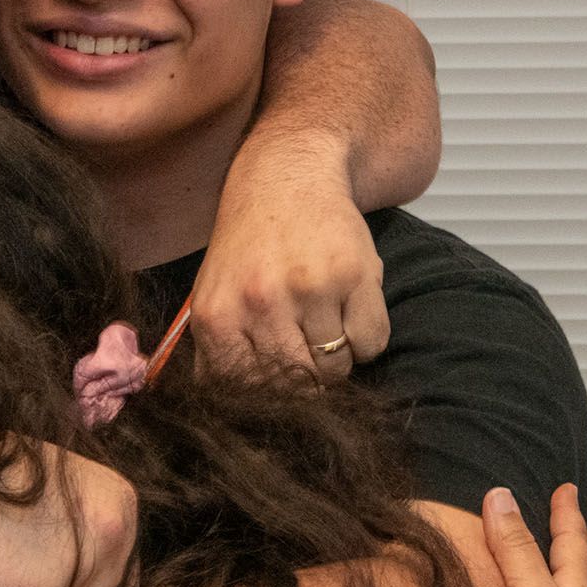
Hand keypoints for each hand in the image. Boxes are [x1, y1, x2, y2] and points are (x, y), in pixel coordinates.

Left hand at [188, 136, 388, 381]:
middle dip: (306, 383)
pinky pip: (372, 344)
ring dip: (337, 360)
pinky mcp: (355, 275)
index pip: (248, 394)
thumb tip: (228, 410)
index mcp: (219, 316)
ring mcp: (311, 289)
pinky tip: (349, 312)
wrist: (287, 176)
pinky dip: (367, 341)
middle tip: (306, 354)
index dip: (269, 400)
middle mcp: (262, 303)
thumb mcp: (214, 294)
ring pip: (336, 369)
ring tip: (325, 325)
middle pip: (296, 387)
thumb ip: (219, 353)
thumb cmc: (250, 244)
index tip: (280, 388)